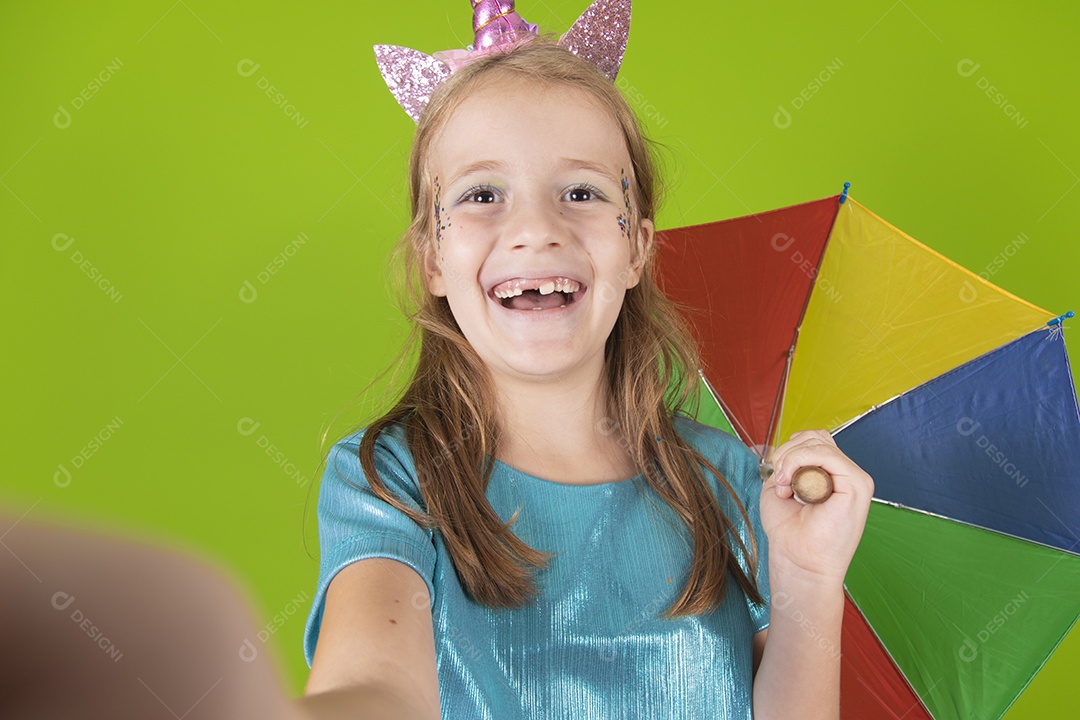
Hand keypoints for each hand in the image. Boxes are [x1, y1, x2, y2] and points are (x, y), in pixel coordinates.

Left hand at [759, 430, 873, 584]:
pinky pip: (826, 454)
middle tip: (778, 480)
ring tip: (784, 486)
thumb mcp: (781, 487)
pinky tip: (791, 485)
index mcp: (831, 475)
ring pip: (819, 442)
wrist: (798, 562)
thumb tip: (783, 448)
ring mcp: (855, 479)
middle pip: (815, 436)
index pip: (812, 441)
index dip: (788, 450)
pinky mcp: (857, 485)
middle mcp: (845, 474)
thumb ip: (786, 464)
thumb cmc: (789, 532)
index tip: (775, 476)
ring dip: (791, 459)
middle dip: (787, 452)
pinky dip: (800, 462)